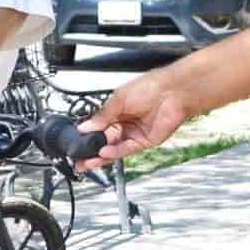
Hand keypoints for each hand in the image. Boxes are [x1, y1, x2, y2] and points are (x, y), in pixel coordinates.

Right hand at [76, 73, 193, 168]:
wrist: (173, 92)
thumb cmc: (150, 87)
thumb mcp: (118, 99)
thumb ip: (102, 116)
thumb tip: (86, 127)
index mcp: (116, 110)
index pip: (97, 126)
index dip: (87, 134)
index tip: (77, 141)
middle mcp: (124, 123)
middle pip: (104, 140)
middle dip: (90, 149)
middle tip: (78, 157)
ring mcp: (134, 133)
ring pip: (113, 148)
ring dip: (99, 156)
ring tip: (86, 162)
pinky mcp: (144, 141)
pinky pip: (126, 150)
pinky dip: (114, 153)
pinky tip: (104, 153)